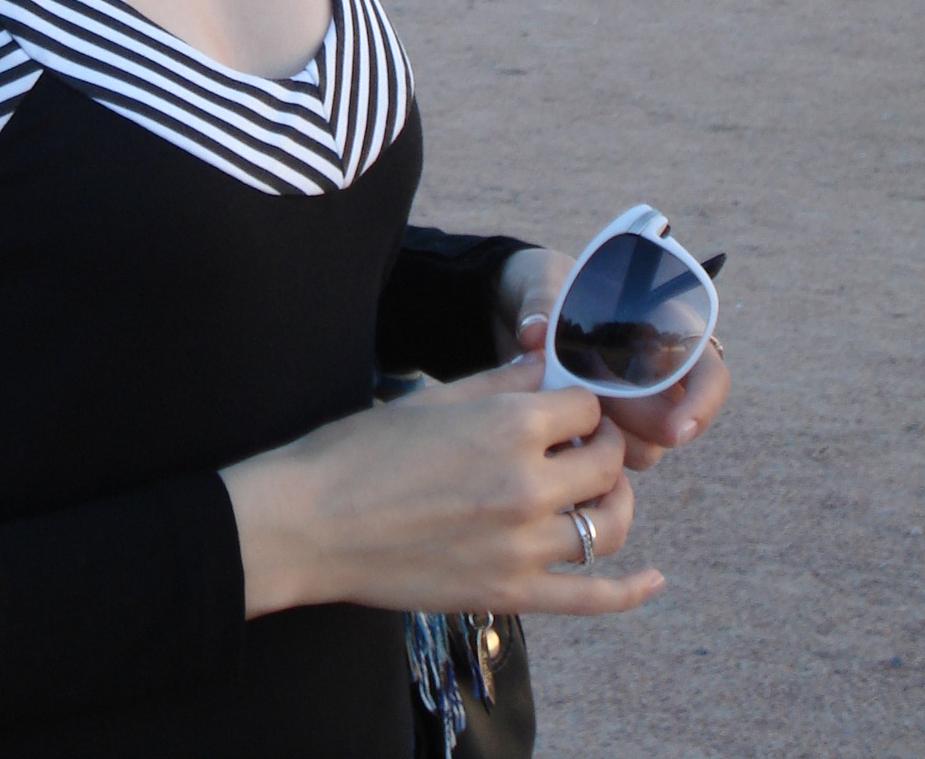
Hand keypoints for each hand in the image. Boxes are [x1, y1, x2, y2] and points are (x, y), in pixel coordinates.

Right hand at [221, 355, 660, 619]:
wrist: (312, 524)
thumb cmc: (360, 451)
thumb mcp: (434, 399)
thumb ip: (501, 384)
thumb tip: (546, 368)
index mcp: (509, 425)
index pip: (585, 405)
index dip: (576, 402)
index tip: (563, 408)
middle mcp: (528, 484)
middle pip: (608, 461)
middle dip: (601, 445)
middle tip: (580, 445)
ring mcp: (524, 545)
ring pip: (609, 525)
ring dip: (614, 504)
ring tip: (599, 494)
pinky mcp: (512, 594)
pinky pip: (593, 597)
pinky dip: (632, 591)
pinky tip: (654, 579)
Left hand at [495, 247, 731, 470]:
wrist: (519, 307)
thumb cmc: (546, 284)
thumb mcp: (543, 278)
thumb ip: (542, 300)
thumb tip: (534, 333)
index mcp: (665, 331)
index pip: (710, 375)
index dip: (702, 404)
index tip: (678, 431)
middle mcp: (658, 377)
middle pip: (673, 423)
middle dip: (635, 421)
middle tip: (593, 403)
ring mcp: (633, 407)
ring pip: (643, 447)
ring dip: (609, 438)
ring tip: (566, 404)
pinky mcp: (603, 429)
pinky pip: (609, 458)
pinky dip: (586, 449)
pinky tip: (557, 426)